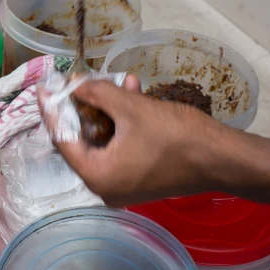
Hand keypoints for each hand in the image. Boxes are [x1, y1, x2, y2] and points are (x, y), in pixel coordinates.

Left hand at [39, 76, 227, 206]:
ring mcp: (123, 186)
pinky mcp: (139, 180)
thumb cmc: (178, 137)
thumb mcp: (132, 108)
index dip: (53, 110)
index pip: (62, 140)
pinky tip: (132, 94)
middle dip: (84, 107)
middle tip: (80, 82)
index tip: (45, 88)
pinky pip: (120, 148)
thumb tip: (74, 84)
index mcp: (96, 177)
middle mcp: (105, 188)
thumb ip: (97, 94)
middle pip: (81, 141)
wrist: (224, 160)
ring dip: (108, 110)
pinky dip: (122, 124)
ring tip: (117, 82)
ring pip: (103, 141)